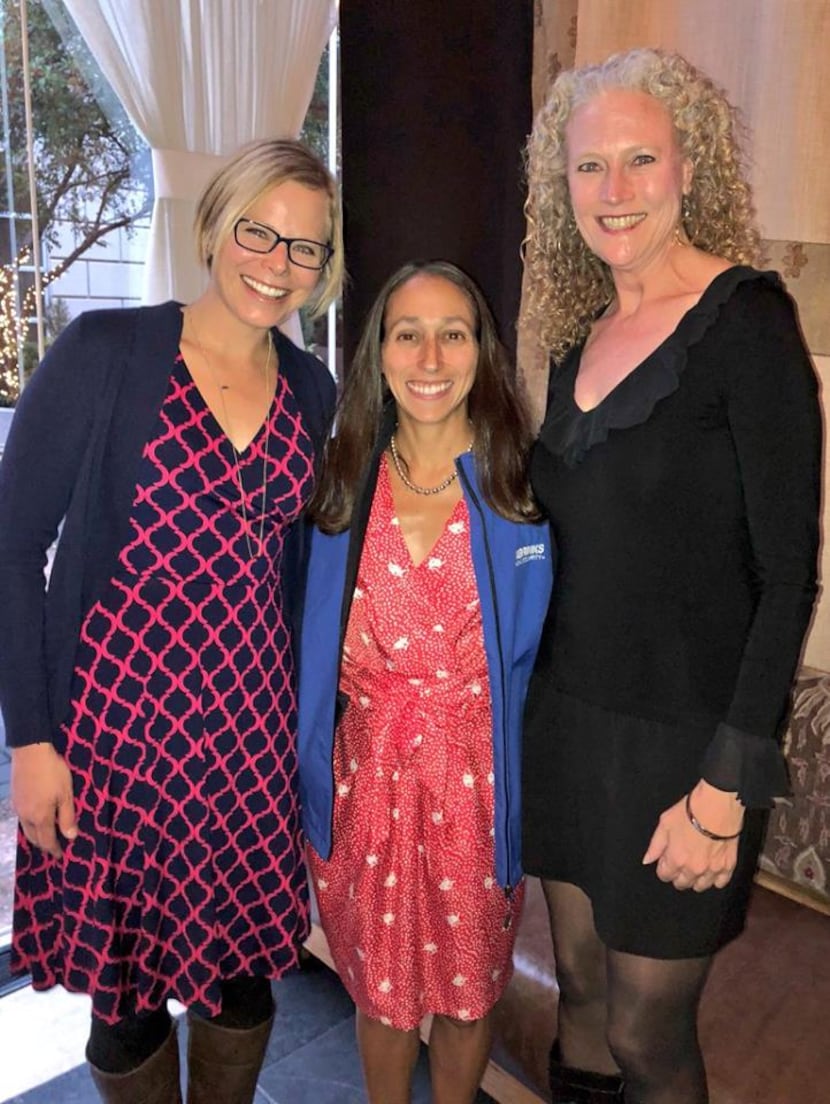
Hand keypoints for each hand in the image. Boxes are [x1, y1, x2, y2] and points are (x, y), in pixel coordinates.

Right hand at [11, 743, 76, 858]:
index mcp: (40, 817)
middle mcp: (26, 816)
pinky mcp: (14, 798)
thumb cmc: (53, 772)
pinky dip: (30, 825)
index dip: (54, 849)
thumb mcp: (66, 794)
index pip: (47, 840)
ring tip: (45, 836)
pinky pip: (22, 819)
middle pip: (34, 838)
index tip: (60, 856)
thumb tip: (70, 837)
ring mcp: (18, 807)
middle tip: (53, 848)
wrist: (30, 752)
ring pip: (26, 829)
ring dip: (36, 836)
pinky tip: (35, 819)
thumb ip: (67, 816)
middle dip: (44, 845)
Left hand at [641, 780, 743, 892]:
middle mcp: (694, 869)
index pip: (665, 876)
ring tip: (695, 866)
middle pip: (682, 883)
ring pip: (700, 886)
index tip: (667, 861)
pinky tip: (711, 869)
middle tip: (681, 861)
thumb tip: (647, 860)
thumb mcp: (665, 823)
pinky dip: (715, 879)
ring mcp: (712, 869)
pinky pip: (720, 883)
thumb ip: (655, 845)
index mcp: (676, 859)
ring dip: (695, 879)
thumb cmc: (692, 811)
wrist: (718, 804)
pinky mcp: (728, 865)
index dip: (664, 868)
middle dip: (678, 874)